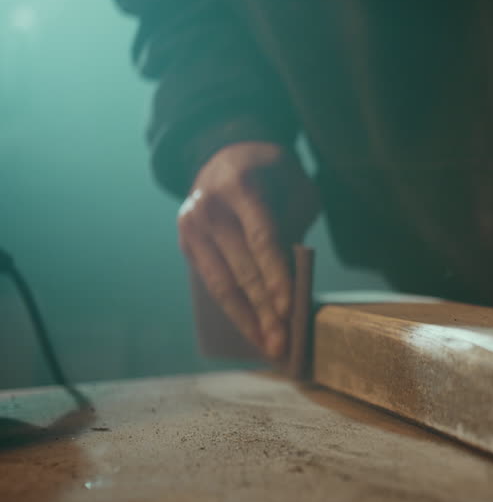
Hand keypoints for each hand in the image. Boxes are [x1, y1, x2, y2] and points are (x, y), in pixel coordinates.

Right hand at [178, 142, 317, 359]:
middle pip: (241, 268)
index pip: (261, 239)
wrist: (227, 154)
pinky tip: (252, 329)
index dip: (275, 276)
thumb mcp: (297, 188)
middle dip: (264, 310)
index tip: (288, 309)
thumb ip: (296, 227)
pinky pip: (212, 282)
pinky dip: (233, 309)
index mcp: (240, 186)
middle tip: (282, 344)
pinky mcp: (186, 242)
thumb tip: (289, 282)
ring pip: (221, 283)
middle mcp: (208, 207)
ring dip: (247, 319)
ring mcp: (191, 225)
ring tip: (269, 347)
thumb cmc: (274, 175)